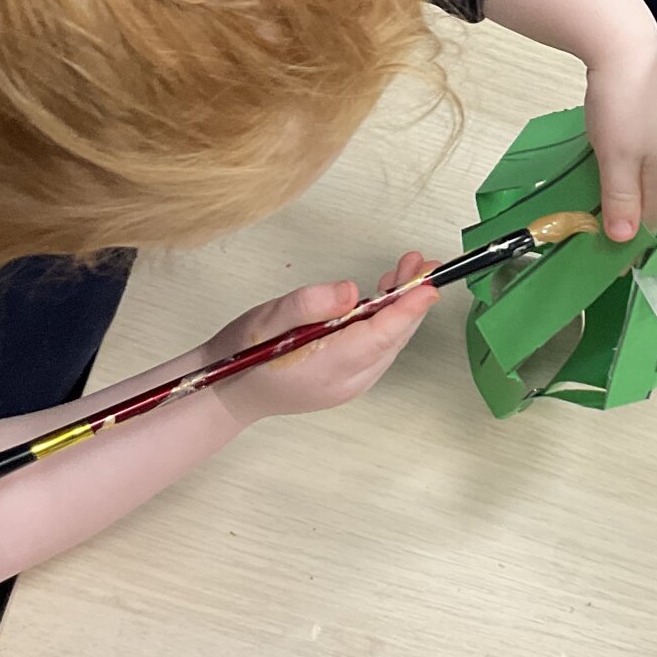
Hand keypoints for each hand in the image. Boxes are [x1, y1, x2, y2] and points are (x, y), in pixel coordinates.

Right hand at [200, 252, 439, 427]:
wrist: (228, 392)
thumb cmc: (243, 353)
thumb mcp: (267, 319)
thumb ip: (308, 304)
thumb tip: (350, 291)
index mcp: (328, 366)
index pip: (379, 336)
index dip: (407, 309)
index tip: (428, 285)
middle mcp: (347, 381)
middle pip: (391, 338)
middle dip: (410, 300)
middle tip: (422, 264)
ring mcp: (351, 384)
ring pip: (388, 343)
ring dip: (401, 308)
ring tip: (407, 271)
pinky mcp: (349, 380)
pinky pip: (378, 348)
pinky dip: (387, 322)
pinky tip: (384, 297)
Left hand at [584, 37, 656, 241]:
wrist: (625, 40)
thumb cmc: (623, 104)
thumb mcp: (618, 159)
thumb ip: (621, 199)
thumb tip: (624, 240)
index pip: (653, 220)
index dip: (628, 238)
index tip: (601, 253)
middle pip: (650, 197)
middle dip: (626, 214)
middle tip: (591, 226)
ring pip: (643, 174)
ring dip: (621, 188)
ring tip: (594, 196)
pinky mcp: (653, 112)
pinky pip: (638, 152)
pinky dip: (621, 163)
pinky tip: (605, 159)